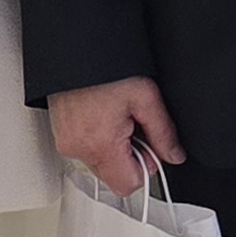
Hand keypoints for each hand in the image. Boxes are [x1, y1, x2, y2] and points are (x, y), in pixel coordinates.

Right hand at [50, 76, 185, 192]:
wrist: (76, 52)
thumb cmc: (106, 70)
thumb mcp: (146, 96)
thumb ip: (163, 132)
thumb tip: (175, 154)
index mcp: (101, 143)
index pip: (129, 185)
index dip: (146, 168)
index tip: (148, 146)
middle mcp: (79, 149)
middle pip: (114, 177)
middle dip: (130, 157)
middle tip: (132, 125)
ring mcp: (66, 144)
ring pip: (101, 165)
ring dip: (114, 148)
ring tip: (116, 117)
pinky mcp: (61, 136)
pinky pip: (87, 151)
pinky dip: (99, 140)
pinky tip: (103, 116)